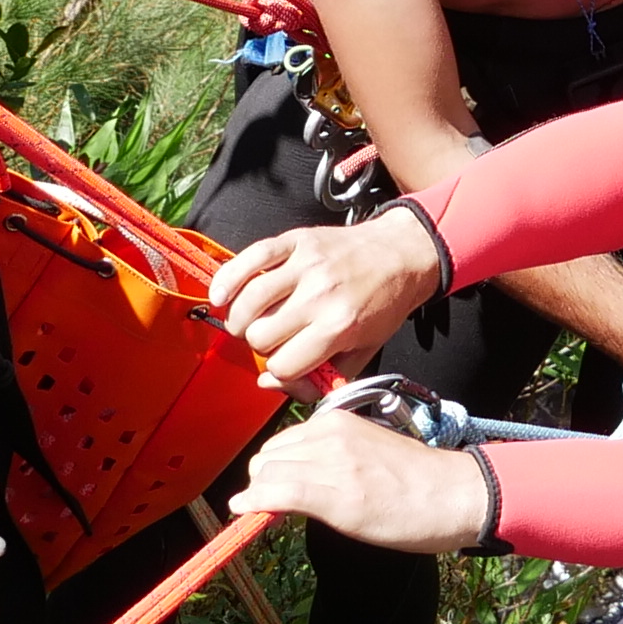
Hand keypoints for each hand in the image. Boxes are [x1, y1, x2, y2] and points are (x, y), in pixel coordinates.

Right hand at [216, 202, 450, 386]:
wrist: (402, 253)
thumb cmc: (382, 304)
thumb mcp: (365, 351)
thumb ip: (320, 378)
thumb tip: (270, 383)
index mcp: (339, 326)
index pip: (284, 365)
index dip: (280, 372)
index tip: (286, 365)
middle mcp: (320, 295)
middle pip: (261, 336)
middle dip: (261, 346)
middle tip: (272, 341)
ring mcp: (305, 265)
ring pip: (249, 302)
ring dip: (239, 320)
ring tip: (245, 324)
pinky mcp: (295, 240)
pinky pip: (250, 258)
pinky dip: (228, 279)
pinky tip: (220, 296)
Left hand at [239, 405, 495, 552]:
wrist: (456, 494)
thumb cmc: (419, 479)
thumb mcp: (370, 451)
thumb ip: (332, 455)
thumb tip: (295, 477)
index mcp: (338, 421)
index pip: (283, 441)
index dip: (274, 469)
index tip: (277, 488)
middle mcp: (329, 435)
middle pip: (268, 457)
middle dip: (264, 481)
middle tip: (276, 504)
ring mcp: (331, 463)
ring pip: (267, 474)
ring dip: (261, 494)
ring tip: (272, 512)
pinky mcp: (333, 495)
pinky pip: (276, 493)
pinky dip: (254, 503)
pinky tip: (246, 511)